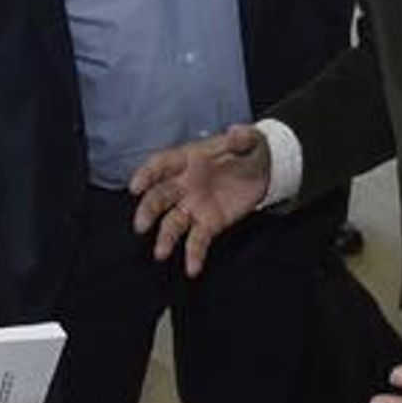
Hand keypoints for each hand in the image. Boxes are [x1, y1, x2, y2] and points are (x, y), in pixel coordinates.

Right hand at [129, 124, 270, 276]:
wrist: (265, 171)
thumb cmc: (248, 151)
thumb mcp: (249, 140)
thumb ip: (242, 139)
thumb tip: (237, 132)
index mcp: (187, 160)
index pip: (161, 165)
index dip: (147, 175)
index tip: (136, 187)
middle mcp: (183, 184)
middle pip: (159, 197)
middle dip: (148, 210)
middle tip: (141, 225)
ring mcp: (194, 206)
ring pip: (172, 223)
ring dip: (165, 237)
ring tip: (161, 253)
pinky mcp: (209, 225)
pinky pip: (197, 241)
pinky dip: (194, 255)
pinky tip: (193, 269)